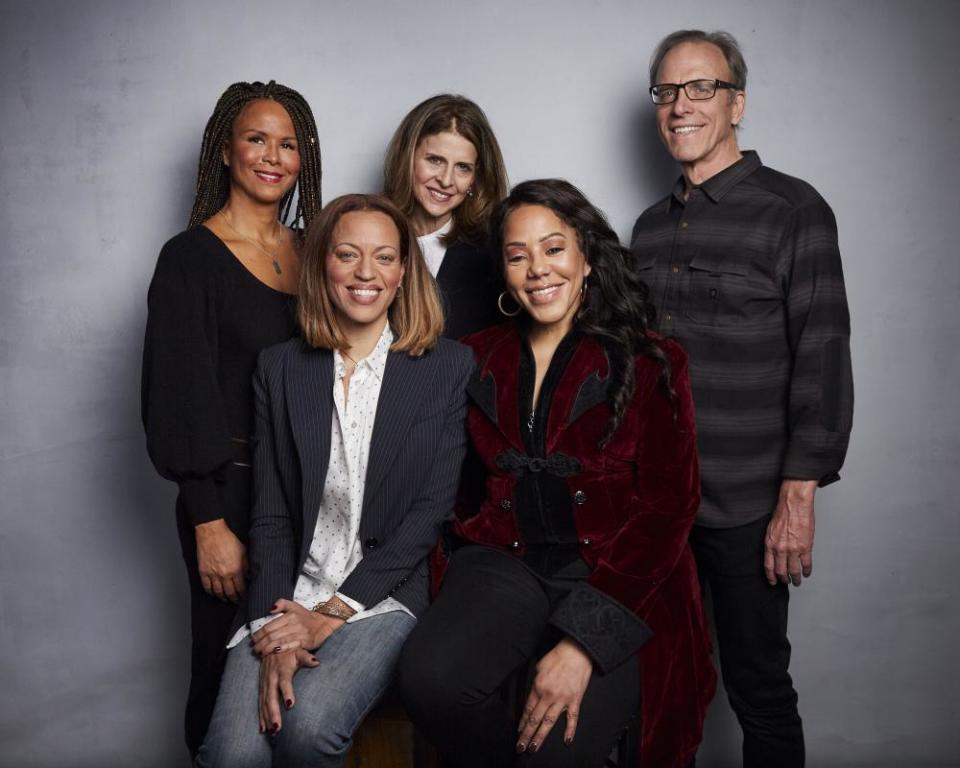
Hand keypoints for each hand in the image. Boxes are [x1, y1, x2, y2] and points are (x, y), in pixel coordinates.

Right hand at [195, 519, 247, 601]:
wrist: (212, 532)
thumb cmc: (228, 539)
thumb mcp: (244, 551)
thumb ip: (247, 565)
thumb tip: (250, 575)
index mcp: (236, 569)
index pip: (241, 588)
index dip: (244, 595)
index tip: (245, 597)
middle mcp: (224, 574)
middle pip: (230, 593)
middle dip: (234, 599)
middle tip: (237, 602)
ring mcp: (212, 574)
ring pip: (218, 592)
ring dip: (223, 598)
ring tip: (227, 600)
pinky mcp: (203, 572)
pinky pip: (207, 586)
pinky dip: (211, 592)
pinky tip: (214, 593)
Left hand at [251, 598, 344, 656]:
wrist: (324, 622)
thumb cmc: (305, 616)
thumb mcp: (294, 606)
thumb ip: (282, 603)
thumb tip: (270, 609)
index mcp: (290, 615)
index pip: (270, 626)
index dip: (259, 634)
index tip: (253, 640)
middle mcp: (294, 624)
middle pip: (272, 635)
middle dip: (260, 643)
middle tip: (254, 649)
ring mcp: (300, 633)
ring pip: (280, 641)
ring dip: (268, 648)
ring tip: (260, 653)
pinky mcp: (306, 642)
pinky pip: (291, 646)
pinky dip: (282, 649)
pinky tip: (274, 652)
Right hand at [258, 648, 319, 733]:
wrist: (270, 645)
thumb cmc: (289, 650)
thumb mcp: (298, 650)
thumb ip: (307, 657)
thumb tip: (317, 662)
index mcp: (282, 670)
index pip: (284, 682)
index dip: (287, 693)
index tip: (290, 704)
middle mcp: (272, 678)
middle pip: (271, 697)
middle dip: (273, 713)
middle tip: (278, 727)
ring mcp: (265, 684)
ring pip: (264, 703)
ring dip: (267, 718)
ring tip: (273, 732)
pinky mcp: (262, 688)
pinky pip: (260, 704)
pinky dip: (261, 717)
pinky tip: (263, 729)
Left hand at [517, 637, 592, 752]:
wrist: (576, 651)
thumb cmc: (558, 656)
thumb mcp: (539, 667)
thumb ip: (535, 682)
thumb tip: (534, 694)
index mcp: (538, 687)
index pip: (528, 710)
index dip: (522, 723)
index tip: (518, 732)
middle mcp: (549, 695)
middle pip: (535, 719)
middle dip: (527, 735)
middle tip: (521, 747)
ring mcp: (563, 699)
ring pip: (549, 723)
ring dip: (540, 737)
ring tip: (534, 747)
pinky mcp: (575, 700)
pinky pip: (572, 718)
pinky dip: (570, 730)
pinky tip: (566, 740)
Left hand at [764, 479, 816, 585]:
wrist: (794, 505)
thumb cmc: (783, 514)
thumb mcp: (770, 530)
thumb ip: (772, 543)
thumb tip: (773, 554)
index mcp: (770, 544)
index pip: (769, 566)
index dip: (771, 577)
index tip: (773, 582)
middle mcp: (780, 549)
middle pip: (781, 571)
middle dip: (784, 580)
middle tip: (786, 582)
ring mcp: (793, 549)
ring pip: (794, 571)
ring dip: (796, 578)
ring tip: (797, 581)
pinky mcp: (806, 547)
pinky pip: (806, 564)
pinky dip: (807, 571)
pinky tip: (806, 573)